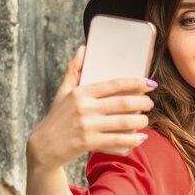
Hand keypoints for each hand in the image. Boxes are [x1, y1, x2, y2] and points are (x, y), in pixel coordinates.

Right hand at [27, 45, 156, 169]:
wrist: (44, 146)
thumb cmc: (56, 118)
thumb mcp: (62, 92)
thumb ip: (74, 70)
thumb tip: (84, 48)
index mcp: (81, 93)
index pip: (113, 84)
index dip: (135, 83)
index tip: (150, 84)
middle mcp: (84, 108)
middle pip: (122, 103)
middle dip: (142, 102)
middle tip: (150, 103)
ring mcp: (87, 126)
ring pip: (122, 122)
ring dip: (140, 121)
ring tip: (146, 119)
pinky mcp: (88, 142)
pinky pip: (116, 140)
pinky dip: (132, 139)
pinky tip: (141, 138)